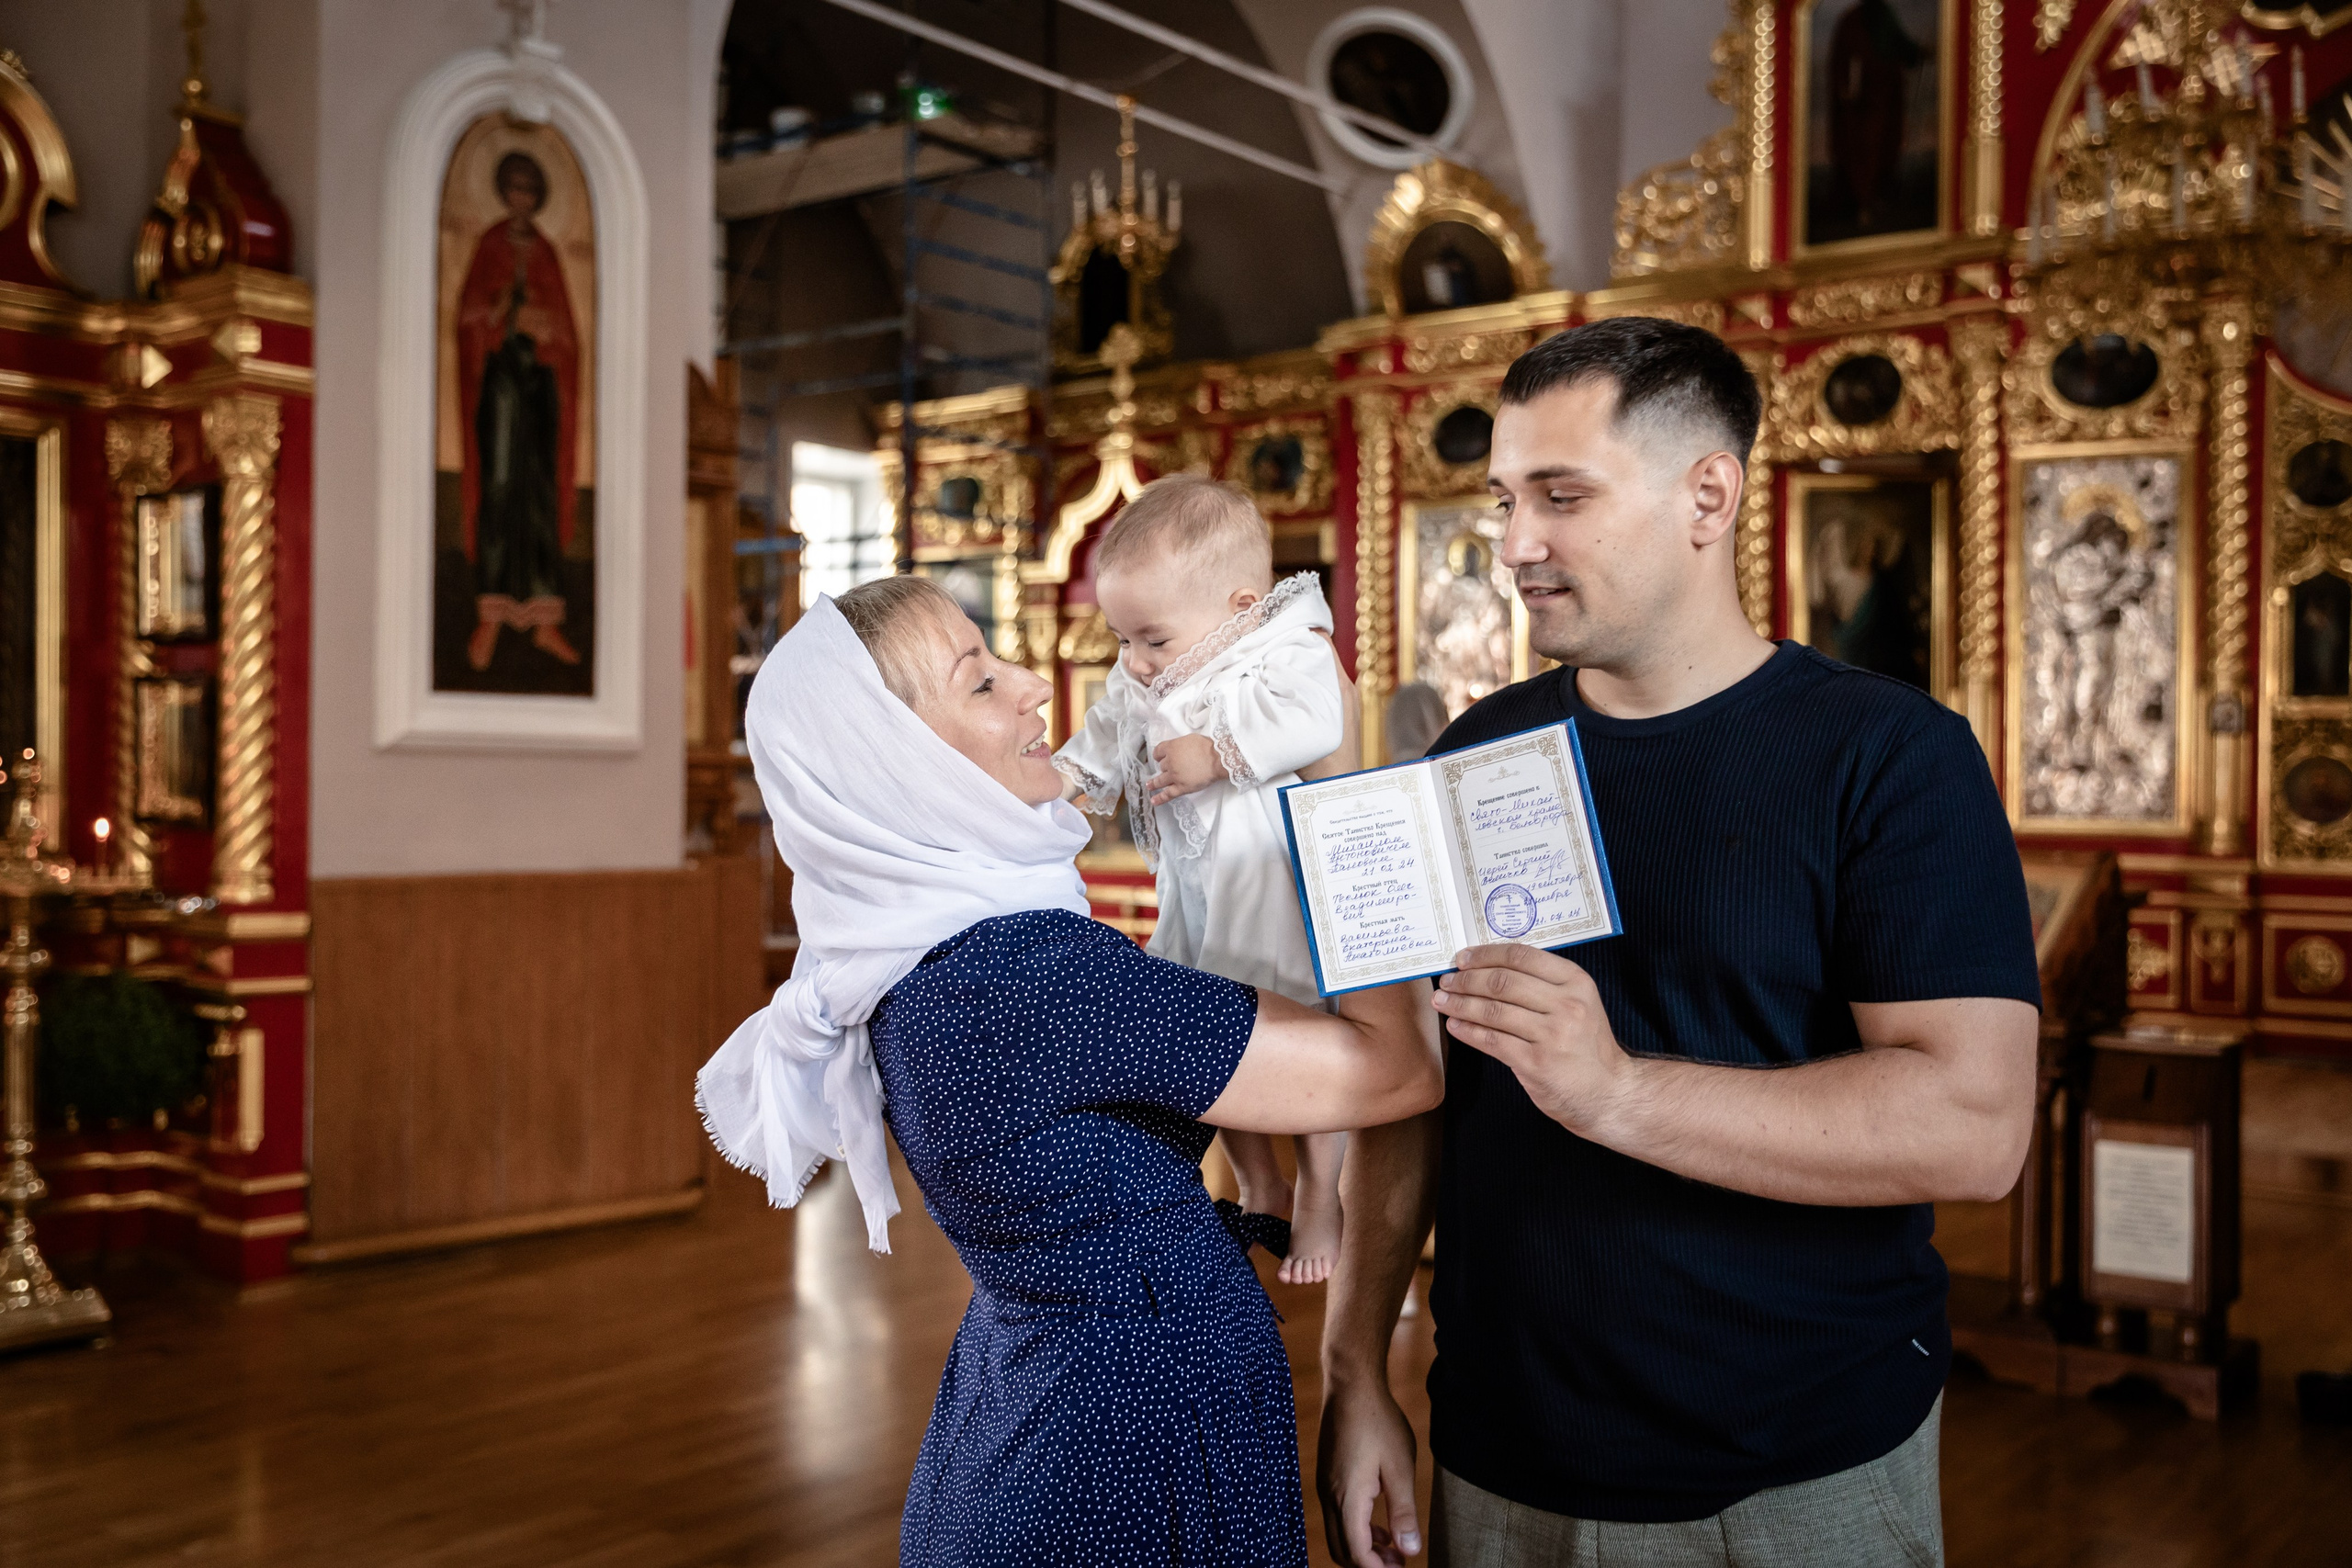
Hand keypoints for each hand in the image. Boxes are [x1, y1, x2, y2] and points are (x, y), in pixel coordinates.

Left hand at [1147, 733, 1224, 804]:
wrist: (1217, 759)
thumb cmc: (1207, 747)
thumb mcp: (1190, 739)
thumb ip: (1179, 745)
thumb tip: (1177, 749)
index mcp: (1171, 748)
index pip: (1158, 752)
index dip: (1159, 755)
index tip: (1160, 758)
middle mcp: (1170, 762)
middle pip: (1162, 766)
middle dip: (1165, 767)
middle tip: (1169, 769)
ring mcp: (1174, 776)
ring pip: (1160, 780)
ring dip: (1154, 783)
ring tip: (1149, 786)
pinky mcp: (1181, 787)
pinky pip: (1168, 794)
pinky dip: (1160, 798)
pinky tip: (1154, 801)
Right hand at [1317, 1375, 1423, 1564]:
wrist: (1351, 1385)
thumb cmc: (1378, 1422)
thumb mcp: (1400, 1468)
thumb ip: (1404, 1512)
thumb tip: (1410, 1551)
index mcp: (1348, 1498)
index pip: (1357, 1554)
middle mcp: (1329, 1497)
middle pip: (1342, 1551)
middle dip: (1369, 1564)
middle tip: (1400, 1562)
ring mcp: (1324, 1486)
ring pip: (1338, 1535)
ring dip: (1363, 1548)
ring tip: (1394, 1546)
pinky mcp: (1327, 1477)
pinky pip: (1336, 1516)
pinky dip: (1356, 1529)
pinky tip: (1379, 1521)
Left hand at [1431, 945, 1634, 1137]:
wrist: (1608, 1091)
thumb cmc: (1586, 1045)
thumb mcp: (1578, 1003)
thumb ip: (1543, 984)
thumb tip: (1489, 968)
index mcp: (1575, 981)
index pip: (1521, 956)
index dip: (1485, 955)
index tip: (1462, 958)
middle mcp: (1566, 1004)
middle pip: (1503, 982)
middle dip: (1466, 979)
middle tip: (1446, 981)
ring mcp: (1551, 1034)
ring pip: (1493, 1010)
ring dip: (1460, 1004)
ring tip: (1441, 1001)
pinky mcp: (1536, 1063)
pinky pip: (1492, 1041)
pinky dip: (1468, 1031)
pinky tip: (1454, 1025)